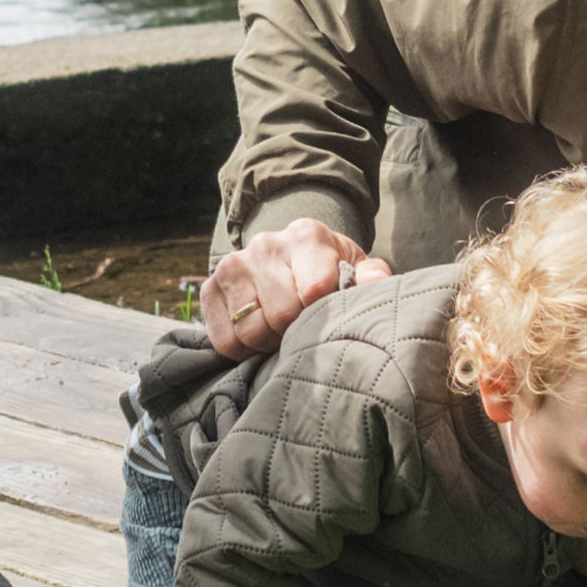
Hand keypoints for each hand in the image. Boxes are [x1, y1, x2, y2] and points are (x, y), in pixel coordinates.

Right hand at [199, 221, 386, 358]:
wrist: (290, 260)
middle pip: (281, 315)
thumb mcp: (358, 270)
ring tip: (282, 332)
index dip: (322, 317)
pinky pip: (224, 341)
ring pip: (250, 330)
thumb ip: (372, 276)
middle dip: (295, 332)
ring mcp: (233, 265)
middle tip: (303, 330)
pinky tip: (259, 334)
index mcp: (307, 236)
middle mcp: (265, 244)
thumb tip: (376, 281)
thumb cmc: (331, 271)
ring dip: (269, 343)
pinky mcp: (210, 289)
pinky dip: (243, 350)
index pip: (314, 291)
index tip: (327, 318)